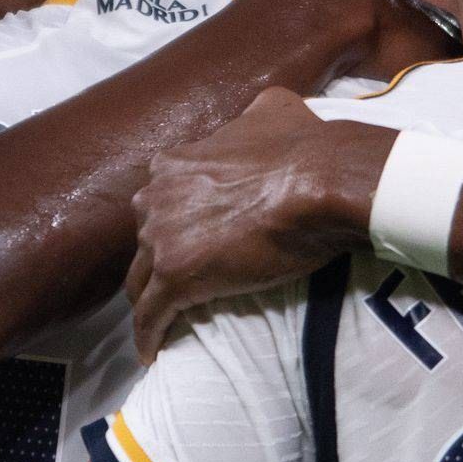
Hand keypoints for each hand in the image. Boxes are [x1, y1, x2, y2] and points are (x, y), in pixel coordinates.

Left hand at [128, 89, 398, 362]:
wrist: (321, 180)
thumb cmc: (305, 148)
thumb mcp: (273, 109)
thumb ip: (253, 116)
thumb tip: (266, 111)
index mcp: (174, 164)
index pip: (160, 202)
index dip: (172, 224)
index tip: (187, 240)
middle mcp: (157, 197)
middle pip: (146, 241)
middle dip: (158, 261)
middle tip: (180, 282)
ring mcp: (163, 238)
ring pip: (141, 280)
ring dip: (150, 300)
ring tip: (161, 321)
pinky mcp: (177, 276)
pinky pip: (151, 315)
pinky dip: (149, 334)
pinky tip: (152, 351)